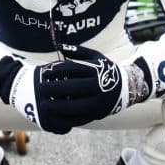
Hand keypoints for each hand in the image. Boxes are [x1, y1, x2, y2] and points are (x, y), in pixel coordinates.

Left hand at [0, 45, 150, 133]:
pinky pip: (79, 118)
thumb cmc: (104, 70)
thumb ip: (78, 51)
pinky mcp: (97, 114)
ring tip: (44, 104)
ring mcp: (98, 102)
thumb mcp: (96, 57)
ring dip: (56, 106)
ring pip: (74, 106)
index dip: (55, 70)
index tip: (44, 73)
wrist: (125, 89)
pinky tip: (55, 115)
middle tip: (39, 89)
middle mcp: (98, 86)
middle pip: (70, 88)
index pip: (71, 69)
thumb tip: (59, 46)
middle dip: (52, 89)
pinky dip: (66, 117)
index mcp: (95, 70)